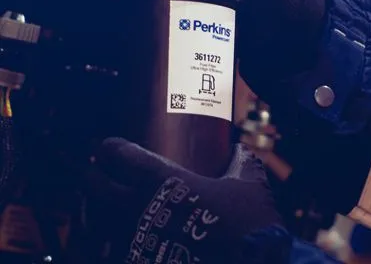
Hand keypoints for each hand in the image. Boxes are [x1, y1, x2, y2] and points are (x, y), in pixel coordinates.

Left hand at [88, 138, 284, 263]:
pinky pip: (101, 255)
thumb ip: (241, 164)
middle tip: (96, 173)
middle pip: (94, 186)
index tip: (109, 148)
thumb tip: (240, 152)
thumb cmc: (246, 225)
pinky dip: (98, 249)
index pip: (123, 156)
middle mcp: (139, 209)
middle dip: (91, 176)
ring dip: (89, 214)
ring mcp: (132, 242)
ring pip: (90, 224)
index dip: (111, 149)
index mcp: (164, 182)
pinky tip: (105, 245)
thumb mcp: (249, 186)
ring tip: (94, 211)